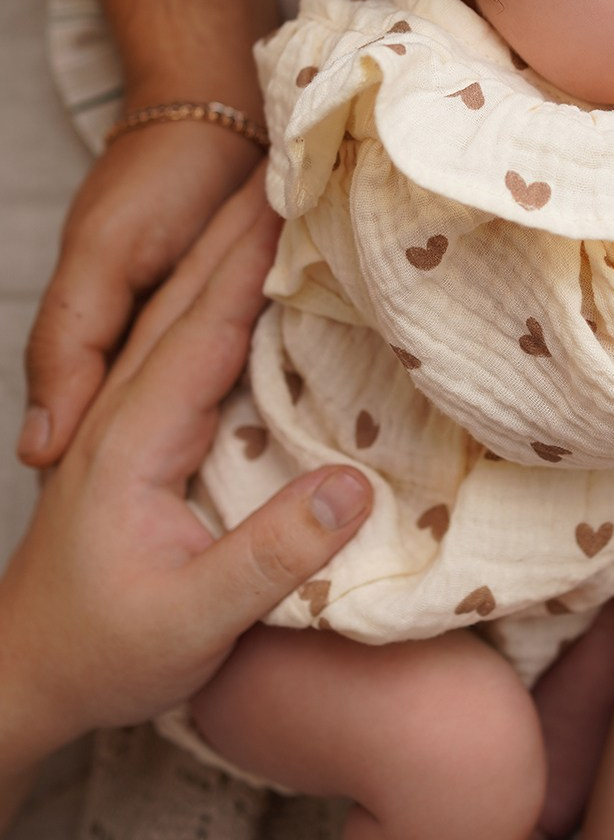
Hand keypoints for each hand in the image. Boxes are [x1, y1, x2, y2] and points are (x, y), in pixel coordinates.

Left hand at [0, 173, 371, 802]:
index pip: (204, 324)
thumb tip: (355, 484)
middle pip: (190, 298)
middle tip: (305, 162)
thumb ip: (272, 553)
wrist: (23, 677)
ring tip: (281, 198)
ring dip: (228, 251)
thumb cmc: (105, 653)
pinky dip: (216, 299)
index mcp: (133, 438)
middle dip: (244, 227)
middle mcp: (122, 412)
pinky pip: (181, 347)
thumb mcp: (194, 621)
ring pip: (180, 313)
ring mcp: (121, 421)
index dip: (254, 257)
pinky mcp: (133, 438)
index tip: (303, 194)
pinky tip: (248, 288)